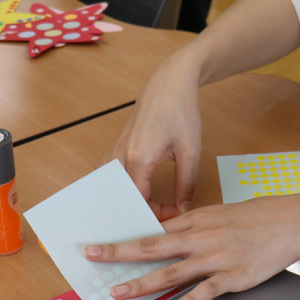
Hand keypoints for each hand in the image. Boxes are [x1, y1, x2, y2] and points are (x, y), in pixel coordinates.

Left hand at [84, 193, 299, 299]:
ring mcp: (216, 258)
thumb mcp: (224, 211)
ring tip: (118, 291)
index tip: (104, 241)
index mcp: (199, 220)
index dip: (127, 237)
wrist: (294, 221)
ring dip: (141, 282)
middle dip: (119, 253)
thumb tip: (171, 228)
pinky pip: (207, 291)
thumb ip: (196, 222)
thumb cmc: (263, 215)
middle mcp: (202, 238)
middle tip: (92, 256)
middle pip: (153, 247)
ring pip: (171, 271)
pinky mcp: (233, 276)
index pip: (155, 229)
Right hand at [102, 56, 202, 218]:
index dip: (155, 213)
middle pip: (121, 196)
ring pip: (111, 187)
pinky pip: (108, 175)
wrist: (169, 83)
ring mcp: (115, 150)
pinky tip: (130, 195)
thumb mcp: (190, 151)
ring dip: (126, 200)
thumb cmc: (181, 112)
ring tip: (145, 209)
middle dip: (139, 210)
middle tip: (161, 215)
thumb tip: (183, 210)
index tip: (173, 214)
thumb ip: (186, 184)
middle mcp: (120, 155)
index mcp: (139, 158)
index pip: (139, 200)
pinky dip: (117, 188)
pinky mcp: (116, 146)